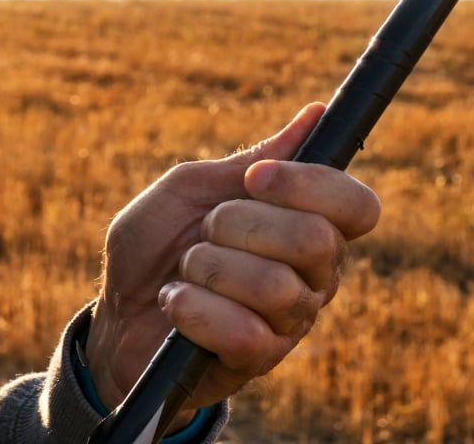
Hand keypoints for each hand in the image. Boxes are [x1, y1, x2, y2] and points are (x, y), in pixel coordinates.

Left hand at [83, 102, 380, 419]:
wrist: (117, 312)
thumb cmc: (157, 244)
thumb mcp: (193, 188)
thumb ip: (252, 159)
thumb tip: (316, 113)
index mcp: (307, 224)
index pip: (357, 206)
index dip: (312, 185)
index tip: (256, 179)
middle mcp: (314, 275)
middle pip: (315, 240)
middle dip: (239, 225)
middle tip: (204, 232)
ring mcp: (291, 321)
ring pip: (275, 285)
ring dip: (208, 268)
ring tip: (185, 273)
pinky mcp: (259, 359)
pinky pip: (243, 331)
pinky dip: (193, 309)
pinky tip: (175, 306)